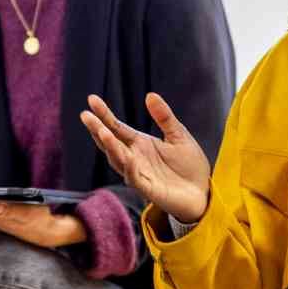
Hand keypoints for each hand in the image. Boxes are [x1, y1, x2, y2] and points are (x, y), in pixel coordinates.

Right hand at [81, 92, 211, 223]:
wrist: (202, 193)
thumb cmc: (189, 165)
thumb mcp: (179, 136)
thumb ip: (164, 117)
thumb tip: (150, 95)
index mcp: (139, 144)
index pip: (117, 127)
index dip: (104, 114)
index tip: (91, 98)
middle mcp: (134, 158)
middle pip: (111, 142)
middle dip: (98, 129)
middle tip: (85, 115)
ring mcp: (139, 174)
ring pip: (118, 160)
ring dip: (110, 147)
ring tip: (102, 131)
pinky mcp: (148, 190)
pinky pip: (135, 179)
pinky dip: (130, 168)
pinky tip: (128, 156)